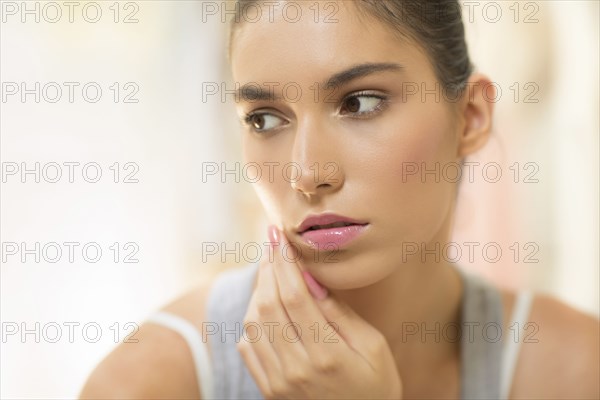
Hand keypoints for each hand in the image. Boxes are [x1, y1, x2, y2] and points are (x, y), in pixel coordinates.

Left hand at [237, 225, 402, 398]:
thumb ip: (340, 314)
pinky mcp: (269, 390)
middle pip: (268, 305)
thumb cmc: (376, 386)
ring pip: (253, 323)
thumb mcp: (373, 347)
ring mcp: (278, 381)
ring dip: (258, 291)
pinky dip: (250, 320)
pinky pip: (247, 348)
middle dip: (269, 268)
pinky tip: (264, 306)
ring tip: (271, 271)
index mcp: (327, 354)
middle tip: (272, 244)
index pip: (295, 296)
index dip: (284, 262)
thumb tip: (311, 280)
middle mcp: (296, 368)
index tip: (279, 236)